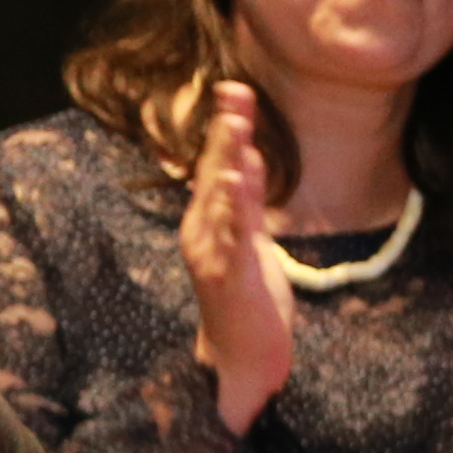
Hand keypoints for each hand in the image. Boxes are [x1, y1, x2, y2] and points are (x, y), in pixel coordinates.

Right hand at [178, 82, 296, 433]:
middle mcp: (202, 234)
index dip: (224, 130)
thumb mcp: (250, 242)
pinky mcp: (230, 276)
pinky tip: (235, 179)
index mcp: (205, 225)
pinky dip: (232, 204)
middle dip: (225, 133)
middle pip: (213, 174)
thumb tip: (247, 156)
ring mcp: (213, 255)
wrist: (240, 360)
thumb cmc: (245, 301)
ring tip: (236, 126)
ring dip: (227, 159)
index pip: (214, 168)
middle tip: (234, 93)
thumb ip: (245, 201)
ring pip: (220, 199)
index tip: (235, 92)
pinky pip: (232, 234)